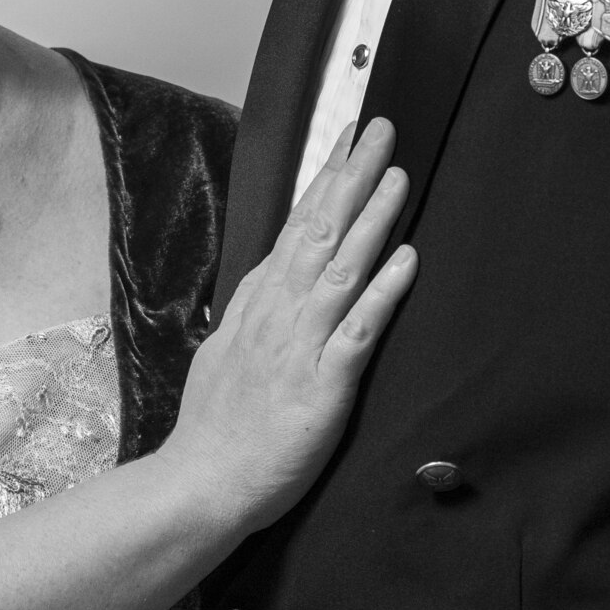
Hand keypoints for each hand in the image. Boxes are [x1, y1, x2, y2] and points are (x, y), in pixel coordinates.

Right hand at [163, 119, 414, 536]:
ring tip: (399, 176)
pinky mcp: (325, 384)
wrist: (204, 481)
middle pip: (321, 230)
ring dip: (372, 219)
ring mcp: (301, 344)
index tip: (348, 138)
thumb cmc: (216, 421)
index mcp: (260, 300)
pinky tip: (406, 261)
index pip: (297, 224)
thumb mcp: (225, 348)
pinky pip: (359, 330)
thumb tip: (268, 274)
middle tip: (381, 129)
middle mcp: (280, 311)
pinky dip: (383, 293)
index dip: (325, 178)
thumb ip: (251, 310)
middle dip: (353, 176)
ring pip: (342, 268)